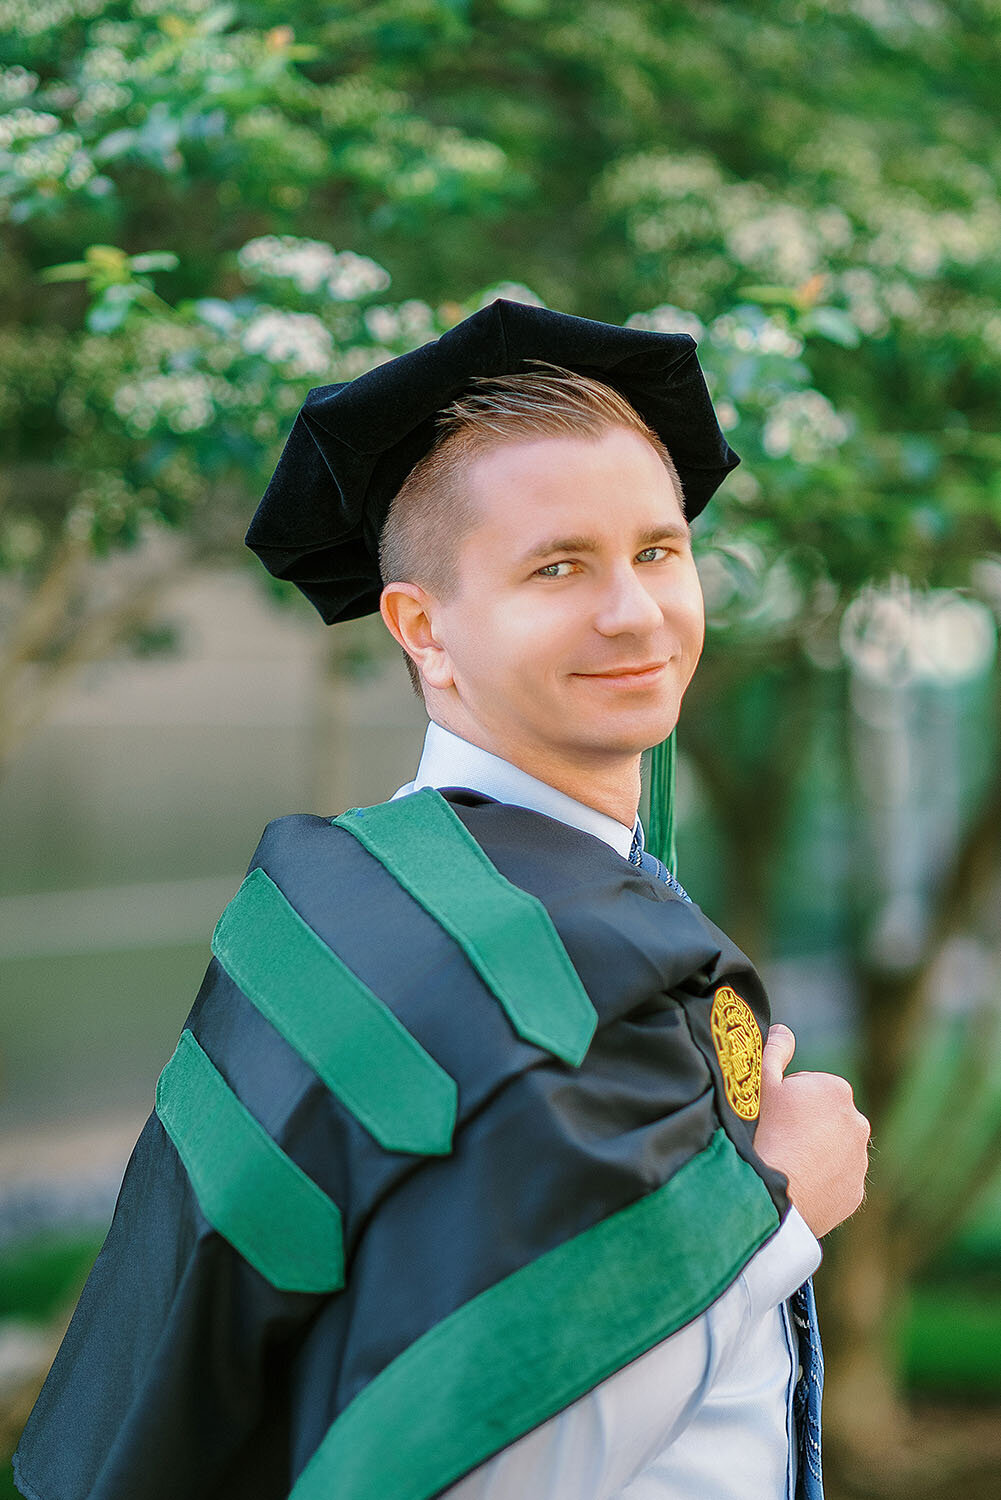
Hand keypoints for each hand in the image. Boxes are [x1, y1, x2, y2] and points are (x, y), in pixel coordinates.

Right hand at [754, 1023, 870, 1238]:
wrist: (770, 1193)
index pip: (808, 1088)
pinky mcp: (855, 1193)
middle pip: (824, 1119)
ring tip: (785, 1164)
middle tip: (776, 1139)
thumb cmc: (763, 1130)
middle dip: (805, 1125)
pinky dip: (821, 1181)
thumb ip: (774, 1049)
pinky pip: (836, 1181)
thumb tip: (783, 1030)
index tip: (771, 1115)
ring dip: (814, 1153)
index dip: (784, 1100)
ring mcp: (859, 1161)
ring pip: (832, 1150)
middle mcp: (858, 1122)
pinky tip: (797, 1184)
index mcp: (837, 1090)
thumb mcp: (760, 1081)